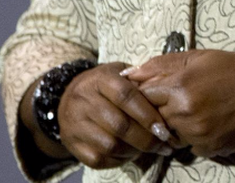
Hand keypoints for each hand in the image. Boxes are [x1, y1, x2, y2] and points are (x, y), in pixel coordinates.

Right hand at [56, 62, 174, 168]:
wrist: (67, 97)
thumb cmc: (105, 85)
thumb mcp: (121, 73)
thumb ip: (141, 82)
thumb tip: (167, 96)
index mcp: (100, 80)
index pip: (125, 97)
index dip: (147, 114)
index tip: (164, 127)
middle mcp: (84, 101)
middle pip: (119, 125)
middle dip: (146, 138)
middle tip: (164, 144)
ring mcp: (75, 124)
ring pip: (109, 145)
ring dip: (134, 150)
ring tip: (150, 149)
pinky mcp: (71, 144)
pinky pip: (98, 159)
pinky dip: (118, 160)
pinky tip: (130, 154)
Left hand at [125, 50, 234, 157]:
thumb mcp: (200, 57)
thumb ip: (162, 64)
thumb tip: (131, 73)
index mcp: (180, 86)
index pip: (141, 95)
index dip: (145, 93)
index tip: (153, 91)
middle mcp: (184, 113)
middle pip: (152, 117)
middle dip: (160, 109)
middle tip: (177, 100)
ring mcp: (196, 133)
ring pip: (168, 133)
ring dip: (175, 124)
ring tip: (196, 109)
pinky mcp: (207, 148)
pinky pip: (187, 145)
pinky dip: (192, 136)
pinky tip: (209, 121)